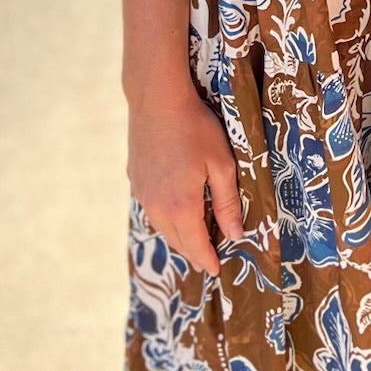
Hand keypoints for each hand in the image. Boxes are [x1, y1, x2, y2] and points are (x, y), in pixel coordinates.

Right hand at [126, 76, 242, 277]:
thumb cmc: (196, 128)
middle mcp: (157, 205)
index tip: (215, 270)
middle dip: (193, 252)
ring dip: (178, 236)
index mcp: (181, 205)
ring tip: (194, 238)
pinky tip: (175, 211)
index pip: (196, 245)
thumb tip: (235, 235)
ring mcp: (142, 193)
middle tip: (207, 259)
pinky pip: (152, 209)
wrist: (157, 100)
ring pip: (162, 226)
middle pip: (177, 240)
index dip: (207, 259)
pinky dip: (166, 218)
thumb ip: (227, 202)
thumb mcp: (222, 164)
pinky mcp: (135, 179)